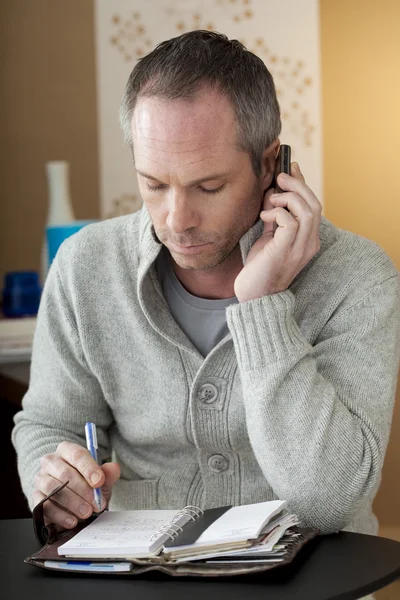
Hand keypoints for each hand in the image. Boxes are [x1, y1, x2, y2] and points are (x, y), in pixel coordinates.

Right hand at [32, 441, 120, 528]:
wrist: (70, 500)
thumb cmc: (85, 484)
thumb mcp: (99, 479)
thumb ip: (107, 474)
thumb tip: (113, 468)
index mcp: (67, 450)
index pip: (77, 455)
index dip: (89, 468)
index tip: (99, 482)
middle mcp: (51, 462)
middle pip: (65, 473)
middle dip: (83, 490)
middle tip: (96, 504)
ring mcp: (41, 479)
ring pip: (53, 489)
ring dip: (72, 503)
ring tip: (86, 513)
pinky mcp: (35, 497)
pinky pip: (44, 506)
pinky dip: (60, 515)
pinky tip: (72, 521)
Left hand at [234, 162, 321, 301]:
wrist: (254, 296)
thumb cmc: (260, 267)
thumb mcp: (269, 237)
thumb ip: (275, 217)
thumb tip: (273, 192)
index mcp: (308, 239)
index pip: (313, 205)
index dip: (303, 184)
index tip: (290, 168)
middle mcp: (309, 243)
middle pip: (315, 204)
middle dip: (298, 185)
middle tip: (280, 177)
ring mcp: (300, 248)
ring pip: (308, 210)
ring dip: (289, 197)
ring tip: (272, 198)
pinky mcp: (286, 250)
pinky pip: (290, 222)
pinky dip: (277, 213)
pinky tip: (264, 218)